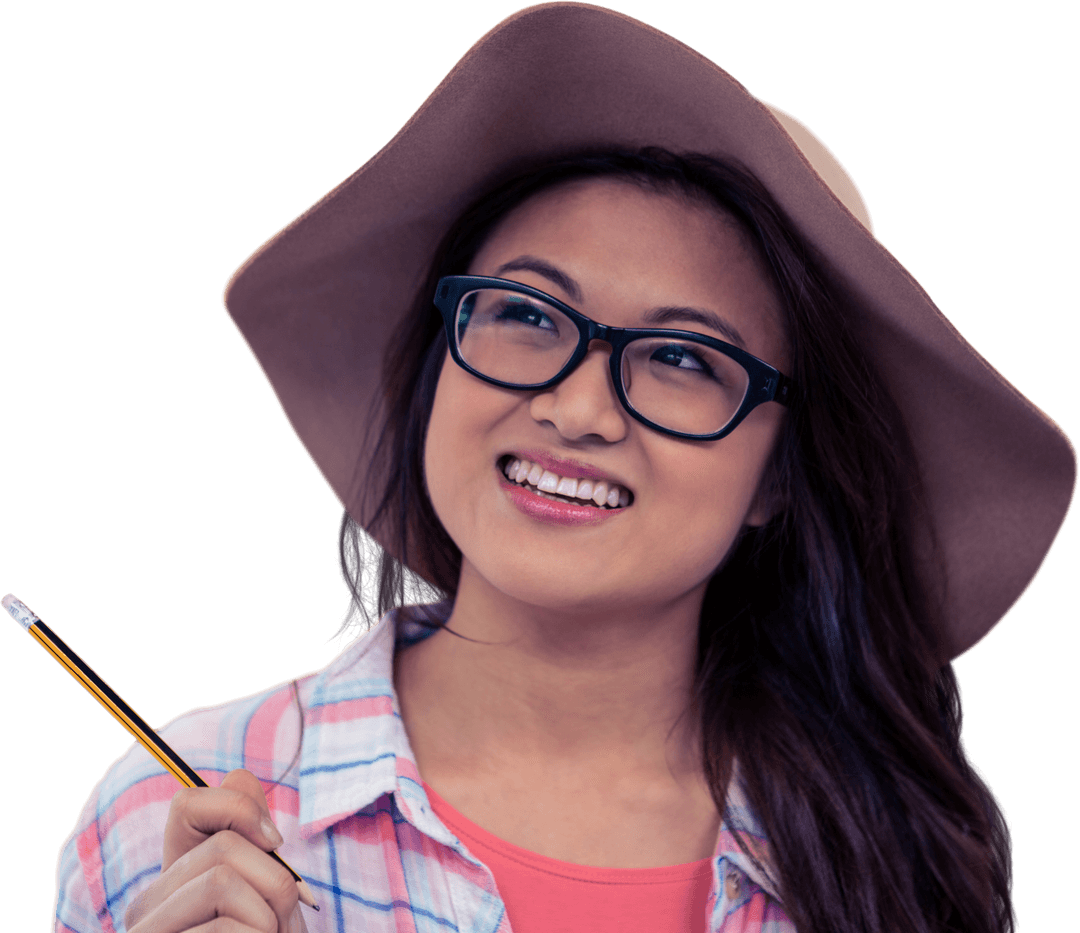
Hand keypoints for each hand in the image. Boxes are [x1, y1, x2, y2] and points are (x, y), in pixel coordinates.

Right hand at [124, 769, 306, 932]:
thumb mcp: (267, 897)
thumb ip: (254, 841)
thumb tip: (239, 772)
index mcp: (175, 882)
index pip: (187, 804)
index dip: (239, 807)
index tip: (276, 842)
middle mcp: (148, 907)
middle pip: (223, 847)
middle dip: (275, 882)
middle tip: (280, 923)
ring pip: (224, 880)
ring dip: (269, 916)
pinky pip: (226, 926)